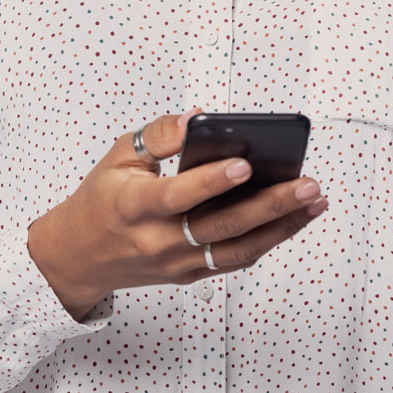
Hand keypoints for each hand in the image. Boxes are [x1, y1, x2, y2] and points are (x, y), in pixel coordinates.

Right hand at [26, 109, 327, 320]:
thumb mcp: (120, 155)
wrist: (77, 256)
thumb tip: (201, 118)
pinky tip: (295, 218)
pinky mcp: (190, 274)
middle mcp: (158, 241)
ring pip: (237, 250)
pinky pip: (234, 260)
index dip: (211, 182)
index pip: (177, 197)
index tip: (246, 164)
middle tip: (307, 184)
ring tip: (315, 201)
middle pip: (221, 227)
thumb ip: (160, 134)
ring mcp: (176, 263)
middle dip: (270, 206)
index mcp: (134, 207)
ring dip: (282, 227)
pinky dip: (268, 240)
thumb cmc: (103, 199)